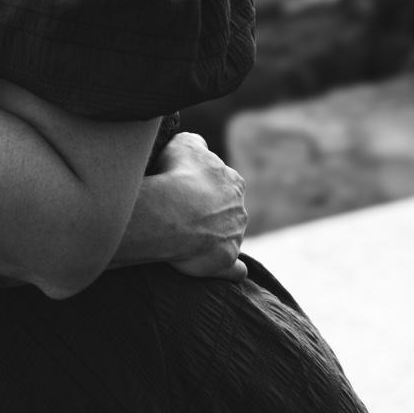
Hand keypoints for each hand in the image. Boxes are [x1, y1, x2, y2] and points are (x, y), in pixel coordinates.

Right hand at [146, 132, 247, 280]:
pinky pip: (234, 269)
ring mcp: (235, 237)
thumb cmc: (177, 174)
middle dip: (212, 211)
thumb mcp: (184, 143)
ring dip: (214, 236)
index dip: (206, 184)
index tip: (188, 186)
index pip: (225, 181)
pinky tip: (226, 269)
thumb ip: (195, 143)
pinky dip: (233, 269)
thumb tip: (200, 145)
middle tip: (183, 212)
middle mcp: (239, 209)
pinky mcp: (226, 261)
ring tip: (185, 237)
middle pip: (228, 210)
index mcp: (232, 181)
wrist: (174, 212)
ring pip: (229, 236)